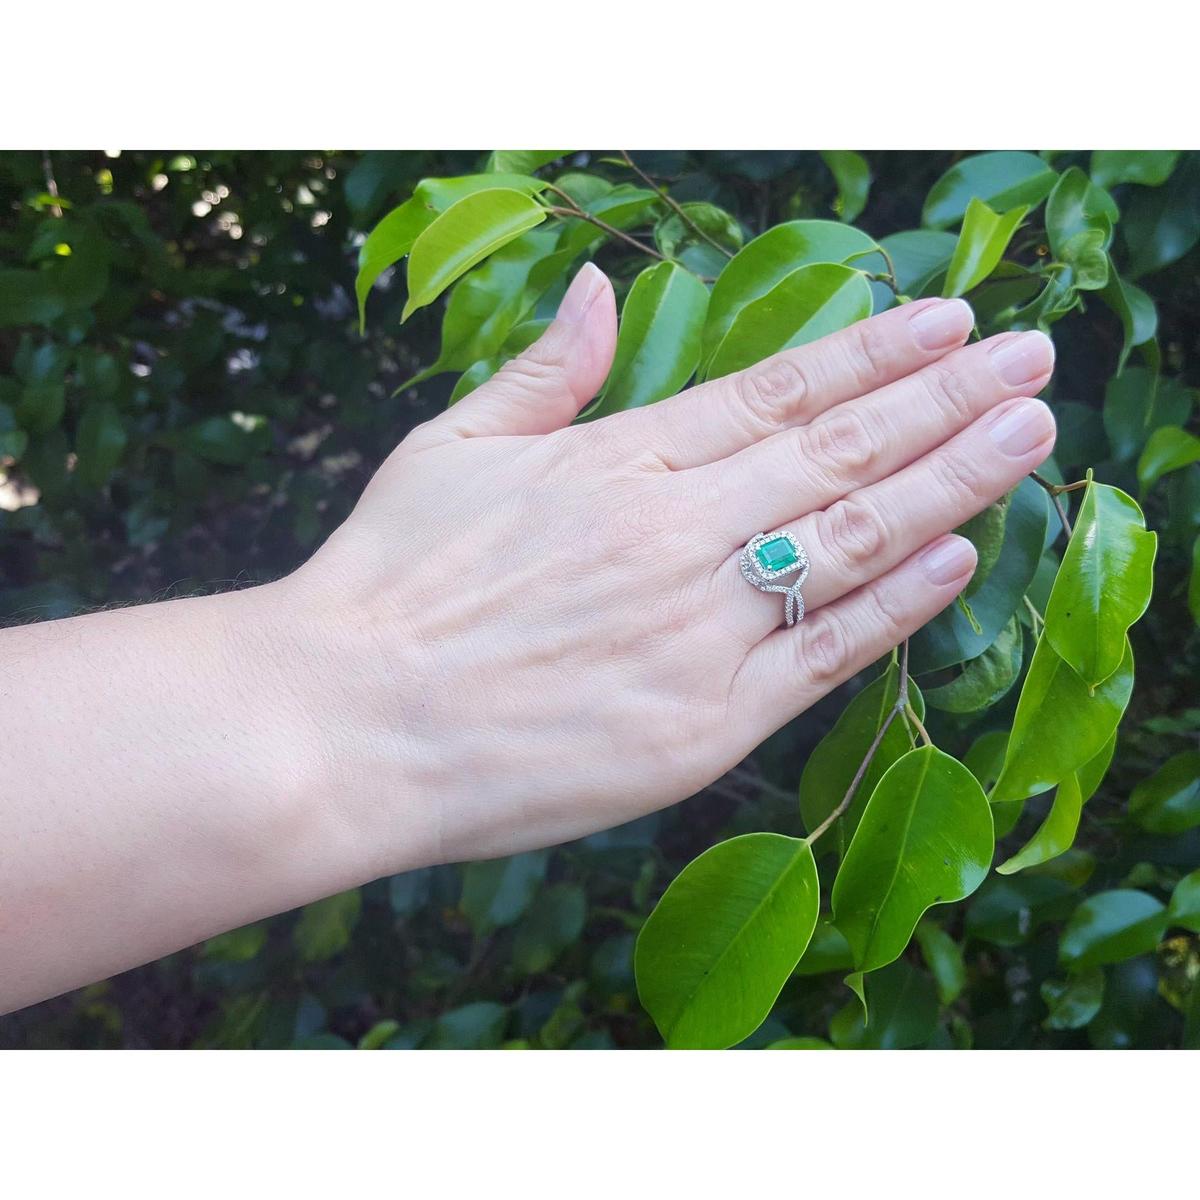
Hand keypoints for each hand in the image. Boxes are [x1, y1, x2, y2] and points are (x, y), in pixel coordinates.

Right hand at [280, 263, 1055, 872]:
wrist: (343, 726)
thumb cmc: (384, 585)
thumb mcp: (448, 448)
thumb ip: (541, 375)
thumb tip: (592, 290)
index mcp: (618, 463)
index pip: (777, 391)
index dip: (873, 353)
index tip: (951, 323)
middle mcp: (675, 535)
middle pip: (839, 454)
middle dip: (946, 403)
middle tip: (1034, 363)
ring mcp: (696, 632)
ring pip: (852, 544)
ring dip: (952, 483)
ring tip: (1029, 439)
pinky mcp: (700, 727)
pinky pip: (821, 656)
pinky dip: (894, 605)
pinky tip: (956, 557)